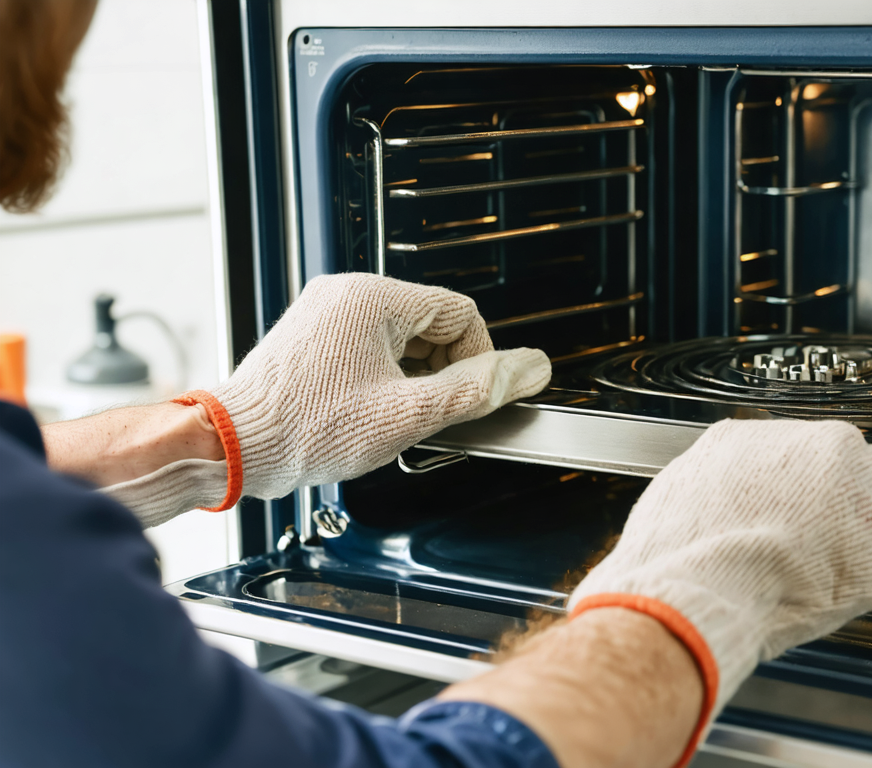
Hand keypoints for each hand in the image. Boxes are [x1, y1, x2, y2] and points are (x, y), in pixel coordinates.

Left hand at [104, 273, 549, 523]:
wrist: (235, 447)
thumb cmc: (307, 429)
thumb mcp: (410, 414)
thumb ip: (478, 390)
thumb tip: (529, 370)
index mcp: (374, 298)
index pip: (462, 315)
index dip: (479, 360)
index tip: (470, 398)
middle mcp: (347, 294)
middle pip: (432, 325)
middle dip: (443, 372)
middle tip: (431, 415)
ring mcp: (325, 313)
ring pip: (402, 339)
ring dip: (413, 378)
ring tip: (393, 419)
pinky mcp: (311, 336)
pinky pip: (369, 347)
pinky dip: (383, 379)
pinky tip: (370, 414)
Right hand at [568, 419, 871, 762]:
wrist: (704, 588)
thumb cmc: (703, 524)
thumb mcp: (717, 451)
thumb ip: (759, 442)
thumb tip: (766, 443)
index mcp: (834, 446)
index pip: (855, 444)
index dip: (830, 465)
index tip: (815, 478)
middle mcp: (866, 488)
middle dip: (868, 486)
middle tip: (834, 504)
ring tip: (843, 538)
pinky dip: (867, 570)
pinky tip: (833, 572)